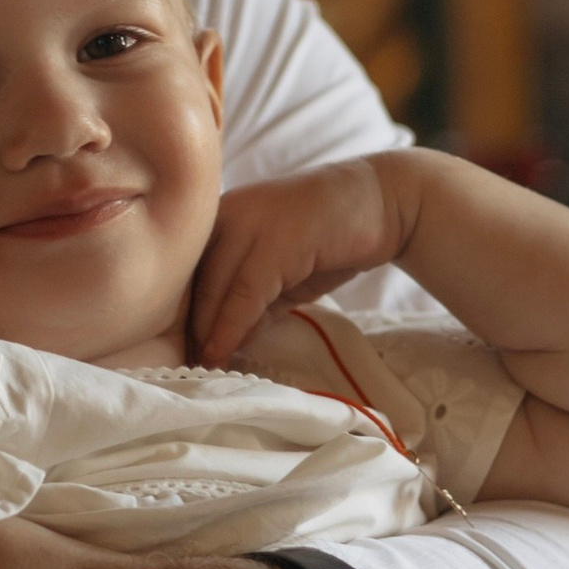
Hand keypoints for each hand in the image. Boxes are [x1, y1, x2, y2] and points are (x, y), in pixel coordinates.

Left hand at [190, 155, 412, 372]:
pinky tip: (225, 351)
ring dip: (210, 333)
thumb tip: (224, 341)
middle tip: (190, 365)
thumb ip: (254, 300)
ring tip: (206, 366)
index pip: (190, 270)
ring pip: (217, 289)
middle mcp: (227, 213)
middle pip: (195, 280)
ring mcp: (250, 222)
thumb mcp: (283, 272)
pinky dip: (232, 328)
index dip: (185, 311)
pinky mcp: (275, 241)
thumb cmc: (331, 236)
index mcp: (222, 215)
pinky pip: (244, 294)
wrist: (384, 202)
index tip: (184, 347)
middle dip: (192, 327)